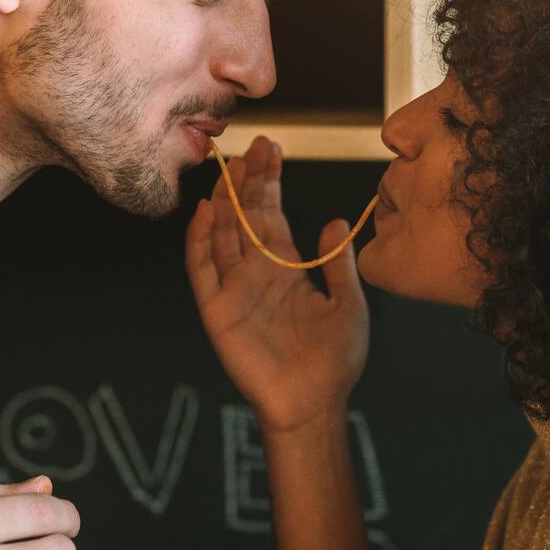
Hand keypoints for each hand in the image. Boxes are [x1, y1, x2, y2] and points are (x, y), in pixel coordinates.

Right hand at [186, 136, 368, 435]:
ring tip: (229, 167)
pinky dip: (200, 240)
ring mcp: (234, 288)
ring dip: (224, 201)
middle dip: (248, 180)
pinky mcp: (217, 310)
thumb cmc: (335, 360)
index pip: (272, 214)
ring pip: (222, 234)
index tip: (272, 149)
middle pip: (245, 216)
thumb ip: (339, 264)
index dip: (270, 182)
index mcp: (286, 267)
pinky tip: (204, 213)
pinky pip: (203, 269)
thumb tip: (335, 220)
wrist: (312, 404)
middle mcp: (257, 271)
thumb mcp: (349, 305)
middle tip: (253, 145)